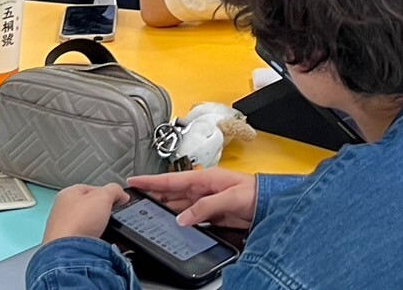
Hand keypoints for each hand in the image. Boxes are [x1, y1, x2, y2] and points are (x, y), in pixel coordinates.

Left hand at [42, 184, 129, 244]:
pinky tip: (98, 242)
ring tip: (104, 231)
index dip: (107, 193)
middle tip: (110, 216)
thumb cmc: (77, 223)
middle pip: (89, 208)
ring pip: (88, 226)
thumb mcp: (103, 196)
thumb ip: (114, 190)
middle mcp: (62, 211)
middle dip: (102, 212)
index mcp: (67, 194)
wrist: (68, 253)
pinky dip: (94, 242)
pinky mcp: (66, 247)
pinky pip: (86, 241)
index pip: (91, 188)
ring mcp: (63, 230)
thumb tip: (121, 194)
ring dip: (98, 228)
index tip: (117, 199)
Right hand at [127, 169, 257, 229]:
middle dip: (152, 195)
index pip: (172, 179)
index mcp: (204, 178)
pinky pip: (188, 215)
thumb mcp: (230, 197)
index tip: (133, 181)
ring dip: (162, 208)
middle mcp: (202, 188)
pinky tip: (170, 223)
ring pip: (177, 205)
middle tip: (133, 200)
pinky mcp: (209, 213)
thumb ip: (206, 206)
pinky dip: (177, 219)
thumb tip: (183, 218)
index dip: (151, 181)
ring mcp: (204, 200)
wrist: (269, 203)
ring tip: (146, 212)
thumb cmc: (255, 192)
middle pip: (170, 193)